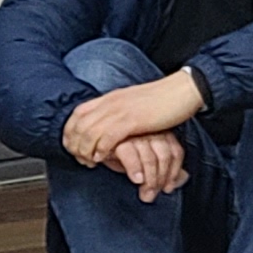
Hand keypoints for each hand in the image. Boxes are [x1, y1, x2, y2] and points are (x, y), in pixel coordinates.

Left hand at [65, 71, 203, 165]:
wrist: (183, 90)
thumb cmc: (160, 100)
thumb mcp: (129, 104)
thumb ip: (113, 113)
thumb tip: (101, 127)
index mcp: (108, 99)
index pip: (75, 116)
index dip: (69, 135)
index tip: (74, 149)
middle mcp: (109, 103)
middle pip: (77, 127)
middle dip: (74, 147)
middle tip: (82, 161)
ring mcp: (120, 111)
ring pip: (88, 134)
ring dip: (85, 152)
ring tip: (91, 162)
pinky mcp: (132, 120)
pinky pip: (107, 138)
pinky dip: (100, 150)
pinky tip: (102, 158)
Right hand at [112, 130, 186, 202]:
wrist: (90, 141)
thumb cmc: (117, 151)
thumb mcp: (143, 158)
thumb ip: (163, 167)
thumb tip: (183, 178)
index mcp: (158, 131)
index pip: (175, 151)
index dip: (174, 172)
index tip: (168, 188)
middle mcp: (148, 130)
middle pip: (164, 156)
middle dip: (160, 179)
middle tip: (153, 195)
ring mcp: (133, 134)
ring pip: (150, 158)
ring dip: (150, 180)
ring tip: (144, 194)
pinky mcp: (116, 138)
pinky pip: (130, 155)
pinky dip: (135, 169)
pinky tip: (135, 180)